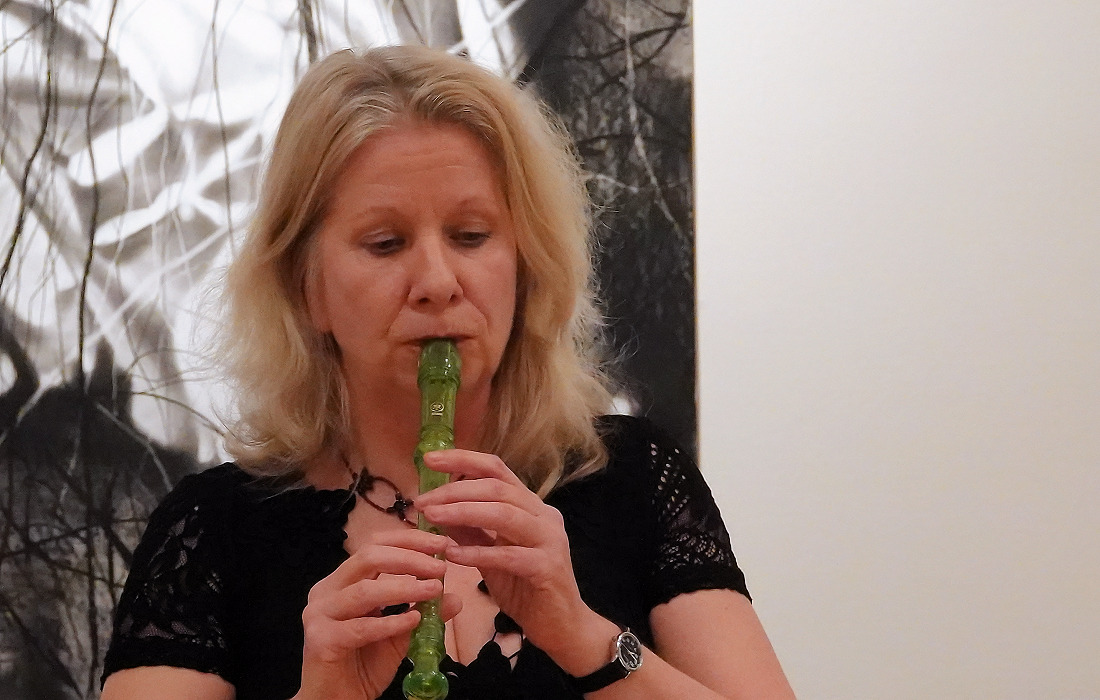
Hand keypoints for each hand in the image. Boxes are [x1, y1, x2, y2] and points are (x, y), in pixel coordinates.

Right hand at [295, 529, 460, 699]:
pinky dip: (390, 622)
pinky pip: (360, 627)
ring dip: (404, 588)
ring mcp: (320, 614)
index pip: (375, 545)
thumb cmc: (363, 665)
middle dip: (409, 558)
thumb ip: (422, 614)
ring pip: (365, 590)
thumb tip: (454, 597)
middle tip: (441, 566)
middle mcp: (328, 590)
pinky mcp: (320, 640)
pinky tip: (414, 621)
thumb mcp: (400, 635)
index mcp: (343, 580)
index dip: (409, 540)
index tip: (441, 544)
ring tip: (434, 590)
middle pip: (369, 557)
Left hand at [414, 450, 602, 664]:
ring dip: (462, 512)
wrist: (562, 627)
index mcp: (531, 506)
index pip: (497, 470)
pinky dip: (478, 552)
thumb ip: (469, 530)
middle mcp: (544, 515)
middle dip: (454, 490)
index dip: (463, 460)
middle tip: (422, 501)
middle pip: (497, 487)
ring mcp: (550, 539)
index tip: (430, 459)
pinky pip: (508, 554)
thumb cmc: (525, 588)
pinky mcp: (547, 567)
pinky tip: (452, 555)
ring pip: (504, 513)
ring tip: (431, 517)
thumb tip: (436, 507)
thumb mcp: (490, 555)